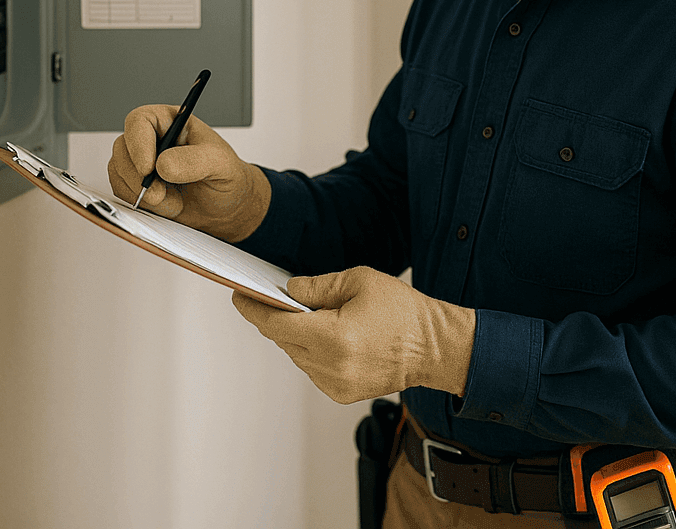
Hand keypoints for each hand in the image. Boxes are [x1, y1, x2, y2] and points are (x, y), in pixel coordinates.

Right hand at [108, 105, 270, 241]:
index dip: (139, 144)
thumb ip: (195, 160)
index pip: (140, 121)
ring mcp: (141, 162)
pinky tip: (167, 205)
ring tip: (174, 201)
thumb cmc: (226, 177)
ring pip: (118, 172)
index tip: (149, 169)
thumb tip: (163, 165)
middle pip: (122, 148)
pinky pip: (122, 192)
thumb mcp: (220, 163)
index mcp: (171, 122)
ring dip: (143, 194)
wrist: (226, 207)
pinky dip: (141, 204)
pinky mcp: (136, 185)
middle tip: (161, 194)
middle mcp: (152, 139)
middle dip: (139, 177)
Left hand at [232, 266, 475, 404]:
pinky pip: (312, 369)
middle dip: (276, 319)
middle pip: (284, 341)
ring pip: (297, 356)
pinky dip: (312, 351)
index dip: (254, 310)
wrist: (436, 348)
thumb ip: (318, 286)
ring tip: (306, 315)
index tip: (239, 297)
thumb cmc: (405, 313)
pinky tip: (326, 335)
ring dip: (295, 336)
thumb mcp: (360, 281)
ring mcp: (336, 385)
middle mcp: (331, 367)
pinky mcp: (342, 394)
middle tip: (271, 297)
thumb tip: (289, 291)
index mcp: (334, 338)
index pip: (278, 325)